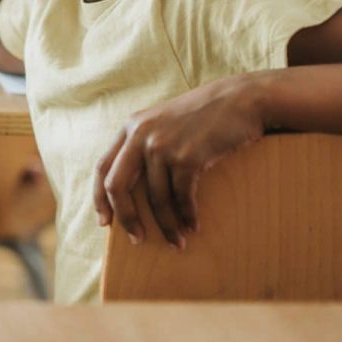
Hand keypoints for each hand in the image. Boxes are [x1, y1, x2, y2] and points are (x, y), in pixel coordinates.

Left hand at [92, 73, 266, 249]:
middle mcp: (140, 135)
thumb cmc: (205, 116)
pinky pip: (181, 197)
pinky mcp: (187, 156)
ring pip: (155, 198)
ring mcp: (162, 145)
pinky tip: (193, 226)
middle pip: (117, 186)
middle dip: (126, 218)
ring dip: (166, 225)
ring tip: (177, 242)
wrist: (241, 99)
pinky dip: (187, 216)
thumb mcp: (165, 122)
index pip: (102, 168)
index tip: (104, 222)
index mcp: (130, 127)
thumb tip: (135, 190)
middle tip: (137, 239)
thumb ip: (146, 144)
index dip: (100, 198)